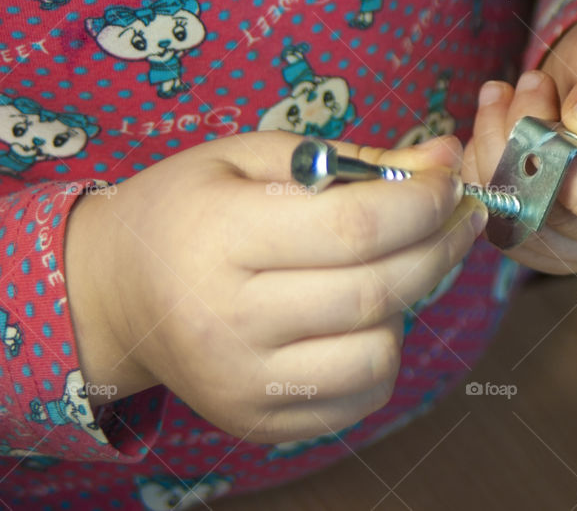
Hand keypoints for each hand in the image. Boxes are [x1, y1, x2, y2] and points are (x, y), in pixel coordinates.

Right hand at [66, 132, 485, 442]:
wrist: (115, 291)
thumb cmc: (188, 208)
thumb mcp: (256, 157)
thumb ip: (353, 159)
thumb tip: (443, 155)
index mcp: (219, 237)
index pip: (356, 228)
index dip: (423, 203)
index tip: (449, 183)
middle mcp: (226, 321)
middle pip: (377, 291)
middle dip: (441, 247)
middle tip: (462, 217)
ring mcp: (241, 382)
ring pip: (379, 352)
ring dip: (409, 304)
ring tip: (390, 270)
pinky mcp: (256, 420)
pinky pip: (360, 396)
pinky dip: (383, 352)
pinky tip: (363, 317)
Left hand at [463, 5, 576, 273]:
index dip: (562, 160)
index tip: (544, 98)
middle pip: (556, 219)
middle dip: (518, 146)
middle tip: (525, 84)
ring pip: (519, 226)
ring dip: (493, 155)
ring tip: (506, 96)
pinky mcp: (557, 243)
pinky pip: (504, 224)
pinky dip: (486, 172)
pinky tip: (497, 126)